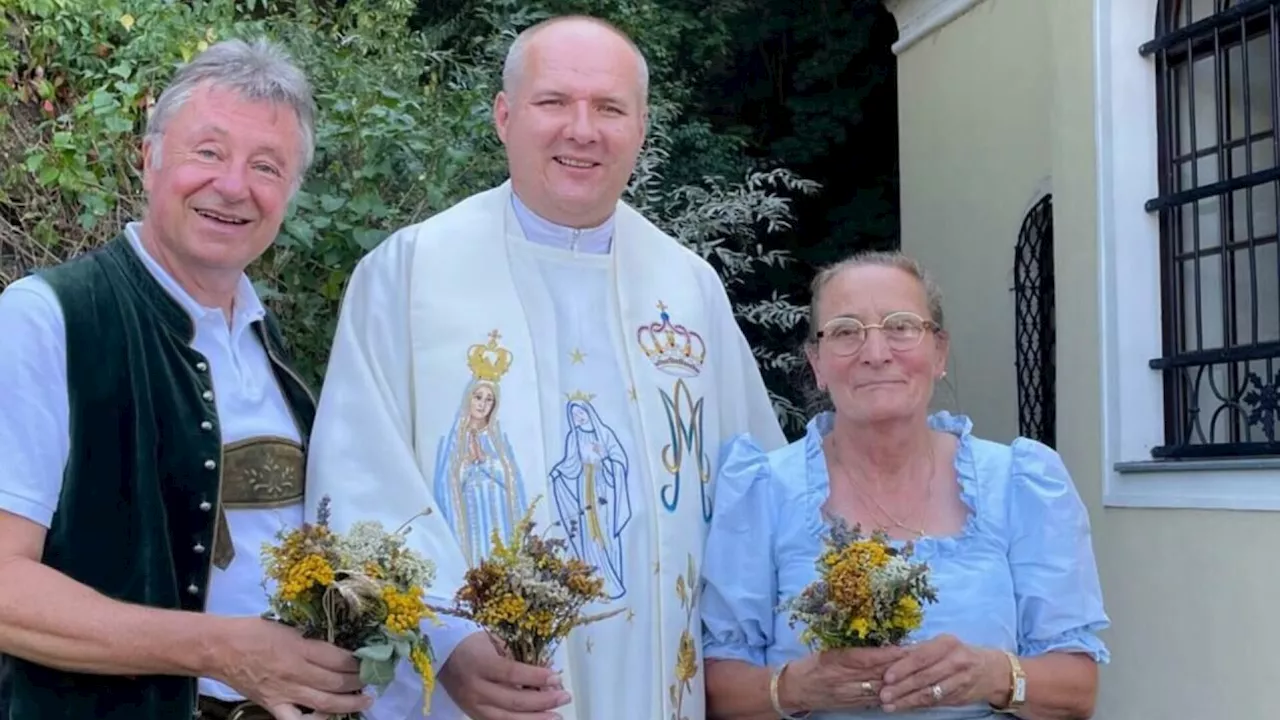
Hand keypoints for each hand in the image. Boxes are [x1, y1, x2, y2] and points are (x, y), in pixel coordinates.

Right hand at [206, 618, 369, 719]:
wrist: (220, 648)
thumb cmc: (252, 631)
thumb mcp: (288, 626)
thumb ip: (311, 640)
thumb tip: (337, 648)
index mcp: (298, 647)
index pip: (337, 658)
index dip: (356, 661)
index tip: (367, 660)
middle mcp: (294, 672)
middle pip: (335, 682)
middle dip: (357, 681)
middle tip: (370, 679)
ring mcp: (284, 692)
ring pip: (324, 703)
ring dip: (349, 703)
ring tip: (365, 701)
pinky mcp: (273, 705)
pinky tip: (329, 718)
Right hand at [438, 631, 571, 719]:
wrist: (442, 656)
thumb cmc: (472, 642)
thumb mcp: (494, 640)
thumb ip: (518, 655)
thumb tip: (548, 670)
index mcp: (480, 663)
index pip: (512, 673)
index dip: (536, 677)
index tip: (557, 678)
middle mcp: (475, 688)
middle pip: (513, 701)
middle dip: (543, 701)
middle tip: (564, 697)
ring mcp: (473, 705)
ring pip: (507, 719)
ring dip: (535, 719)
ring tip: (556, 716)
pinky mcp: (472, 715)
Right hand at [782, 646, 907, 712]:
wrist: (794, 689)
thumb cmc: (810, 665)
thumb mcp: (827, 651)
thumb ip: (851, 649)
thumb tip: (880, 642)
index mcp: (835, 661)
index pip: (865, 658)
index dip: (886, 654)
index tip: (904, 647)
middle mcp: (843, 679)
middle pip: (876, 674)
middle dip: (899, 666)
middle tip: (920, 658)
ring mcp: (848, 694)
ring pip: (879, 689)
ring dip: (899, 682)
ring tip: (917, 673)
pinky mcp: (852, 704)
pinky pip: (875, 700)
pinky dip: (891, 694)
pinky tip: (904, 689)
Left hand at [878, 634, 1005, 712]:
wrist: (992, 670)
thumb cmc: (958, 653)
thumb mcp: (942, 644)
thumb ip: (918, 650)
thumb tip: (890, 655)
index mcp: (947, 643)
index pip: (922, 657)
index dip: (903, 668)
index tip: (887, 677)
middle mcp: (956, 661)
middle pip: (924, 677)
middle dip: (902, 687)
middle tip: (883, 695)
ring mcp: (960, 681)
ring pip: (930, 693)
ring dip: (907, 700)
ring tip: (889, 705)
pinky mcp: (959, 697)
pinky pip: (935, 702)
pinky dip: (917, 705)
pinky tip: (903, 707)